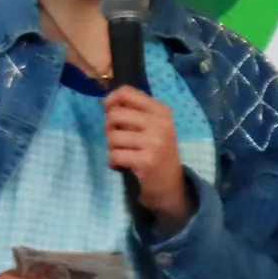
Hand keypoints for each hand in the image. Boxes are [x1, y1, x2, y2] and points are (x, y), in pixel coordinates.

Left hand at [104, 87, 192, 225]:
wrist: (171, 186)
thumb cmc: (157, 153)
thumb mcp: (153, 127)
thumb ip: (134, 112)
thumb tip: (106, 102)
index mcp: (161, 110)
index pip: (127, 92)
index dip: (111, 100)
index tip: (108, 111)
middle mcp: (160, 123)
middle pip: (115, 115)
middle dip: (108, 128)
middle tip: (116, 138)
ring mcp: (154, 142)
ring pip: (113, 136)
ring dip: (111, 147)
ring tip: (121, 153)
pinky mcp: (146, 161)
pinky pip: (114, 155)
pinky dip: (112, 161)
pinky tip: (120, 165)